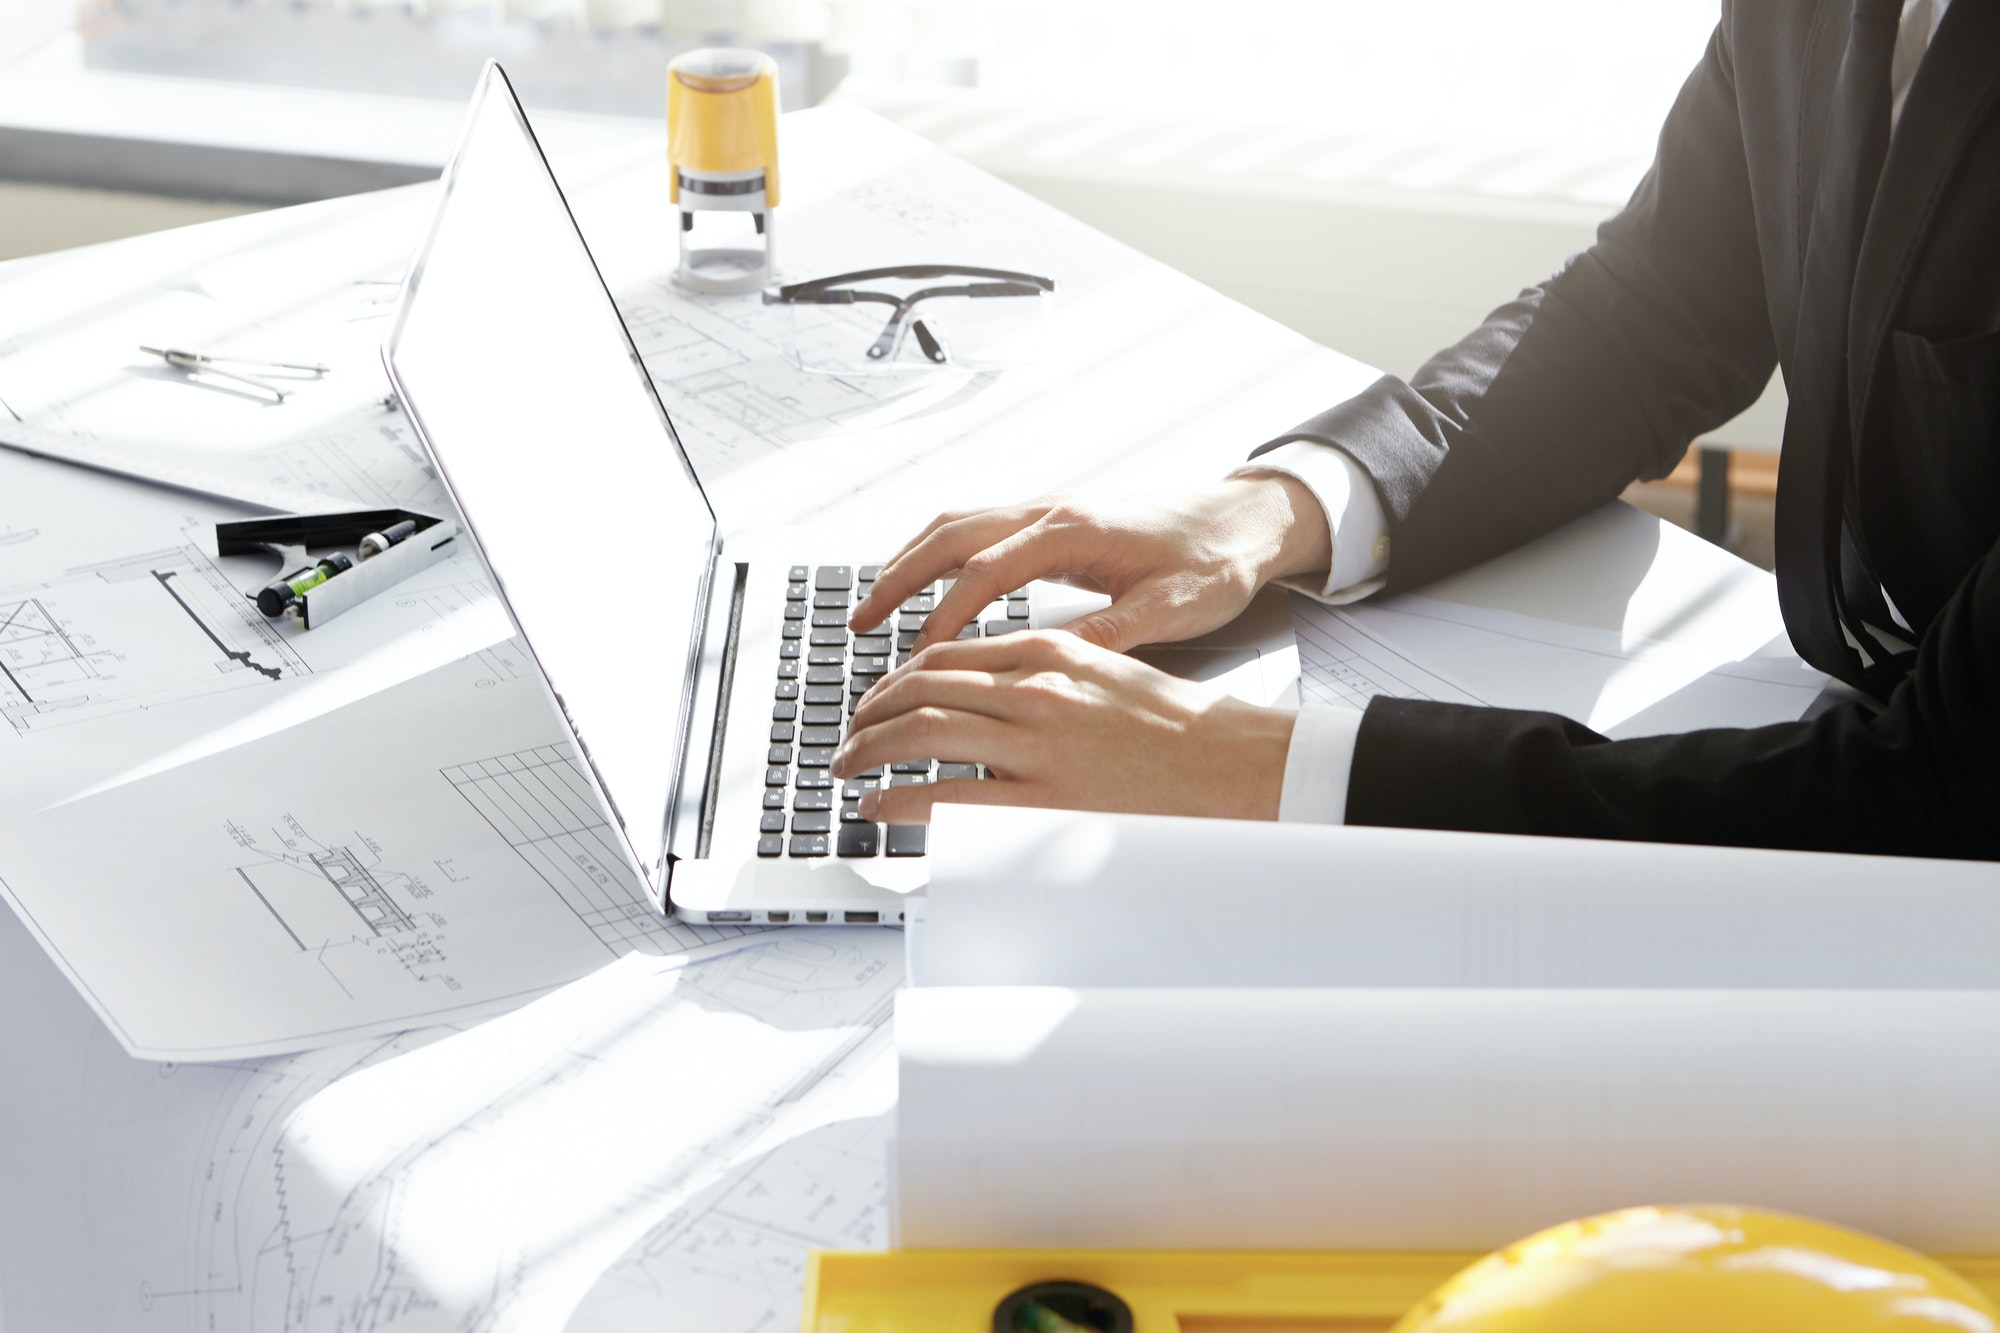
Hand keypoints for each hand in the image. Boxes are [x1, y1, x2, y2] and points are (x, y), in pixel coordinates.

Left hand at [830, 630, 1295, 824]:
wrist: (1236, 765)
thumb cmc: (1182, 729)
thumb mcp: (1109, 672)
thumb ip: (1049, 674)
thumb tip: (994, 694)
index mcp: (1051, 651)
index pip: (947, 656)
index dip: (898, 678)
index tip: (879, 698)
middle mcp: (1035, 688)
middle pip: (921, 688)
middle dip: (870, 713)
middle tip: (848, 735)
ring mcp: (1036, 744)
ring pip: (920, 732)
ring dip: (869, 748)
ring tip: (847, 766)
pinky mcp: (1043, 798)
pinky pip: (945, 794)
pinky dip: (897, 796)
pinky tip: (878, 804)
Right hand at [848, 472, 1332, 652]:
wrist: (1244, 518)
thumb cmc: (1215, 561)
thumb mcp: (1173, 608)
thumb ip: (1111, 634)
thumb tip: (1053, 663)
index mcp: (1074, 531)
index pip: (987, 573)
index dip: (945, 618)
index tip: (916, 661)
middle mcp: (1051, 509)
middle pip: (950, 535)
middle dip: (897, 579)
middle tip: (859, 624)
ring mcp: (1047, 508)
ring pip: (955, 525)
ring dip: (909, 562)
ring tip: (873, 608)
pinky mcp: (1051, 518)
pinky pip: (976, 528)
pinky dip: (938, 555)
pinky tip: (924, 586)